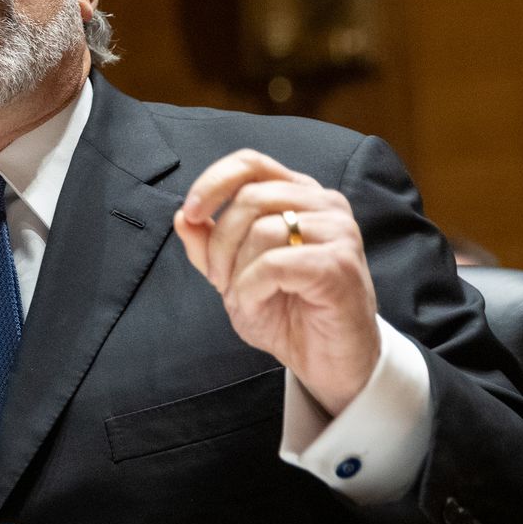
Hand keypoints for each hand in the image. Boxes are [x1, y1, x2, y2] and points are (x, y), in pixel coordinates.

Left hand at [173, 149, 380, 415]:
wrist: (329, 361)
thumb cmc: (287, 313)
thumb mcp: (233, 276)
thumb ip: (208, 245)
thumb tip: (182, 216)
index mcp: (299, 195)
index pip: (251, 163)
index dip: (213, 182)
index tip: (191, 214)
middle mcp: (324, 204)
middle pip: (249, 198)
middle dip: (219, 243)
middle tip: (220, 280)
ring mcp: (338, 231)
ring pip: (262, 229)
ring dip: (237, 271)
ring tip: (244, 297)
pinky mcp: (340, 265)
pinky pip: (275, 263)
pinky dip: (252, 287)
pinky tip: (257, 304)